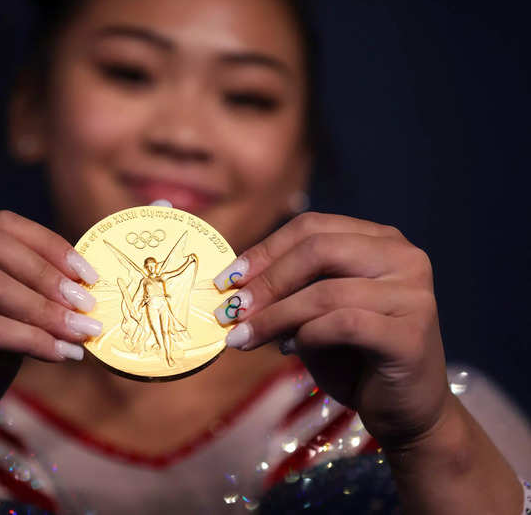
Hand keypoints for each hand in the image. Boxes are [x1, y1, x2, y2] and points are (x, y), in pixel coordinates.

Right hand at [0, 210, 101, 472]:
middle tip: (87, 301)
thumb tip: (85, 283)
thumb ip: (27, 295)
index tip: (89, 273)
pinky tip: (64, 355)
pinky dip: (36, 339)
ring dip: (48, 309)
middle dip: (48, 271)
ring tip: (84, 331)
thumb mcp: (1, 322)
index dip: (48, 244)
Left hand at [213, 211, 448, 448]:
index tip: (226, 279)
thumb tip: (233, 284)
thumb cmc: (354, 358)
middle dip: (265, 280)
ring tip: (243, 337)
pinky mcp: (411, 333)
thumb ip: (289, 291)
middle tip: (230, 310)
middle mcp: (403, 257)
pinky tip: (289, 349)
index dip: (264, 250)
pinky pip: (343, 324)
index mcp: (380, 241)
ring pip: (325, 291)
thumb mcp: (316, 314)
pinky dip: (306, 335)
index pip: (312, 228)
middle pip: (318, 249)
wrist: (405, 411)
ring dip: (274, 316)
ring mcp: (413, 294)